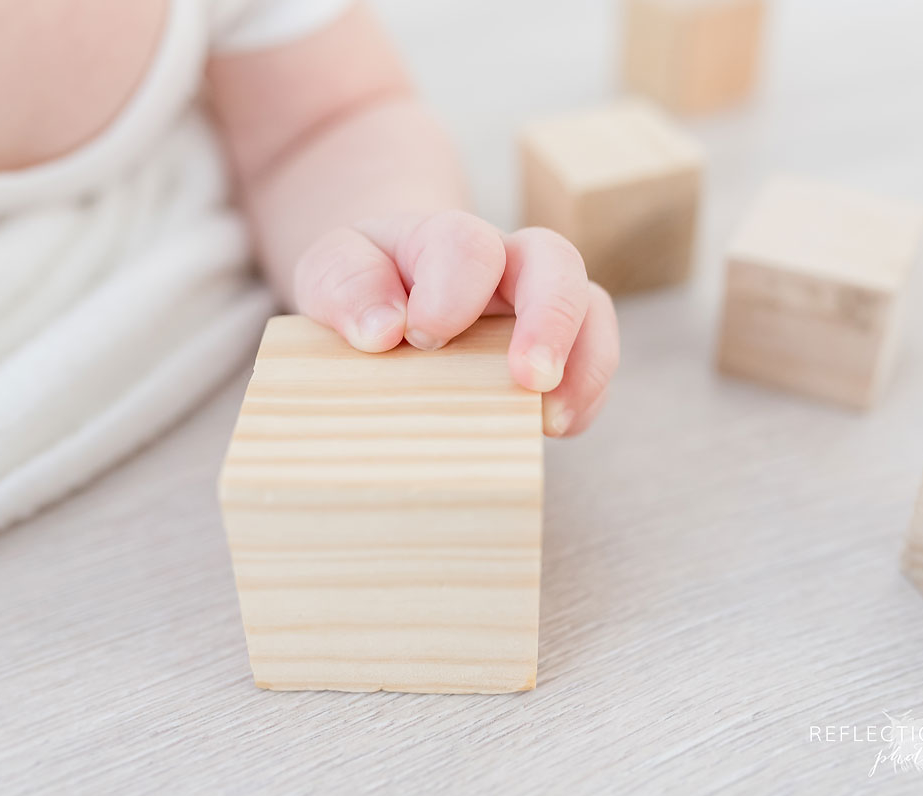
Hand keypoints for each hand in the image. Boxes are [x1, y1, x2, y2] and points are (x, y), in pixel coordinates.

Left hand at [291, 210, 618, 436]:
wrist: (389, 295)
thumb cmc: (364, 285)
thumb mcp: (330, 270)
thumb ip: (344, 282)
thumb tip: (384, 330)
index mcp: (447, 239)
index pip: (468, 244)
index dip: (452, 291)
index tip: (420, 337)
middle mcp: (507, 263)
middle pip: (555, 260)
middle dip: (550, 318)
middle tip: (529, 377)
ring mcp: (540, 305)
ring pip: (591, 309)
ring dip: (584, 364)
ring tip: (553, 419)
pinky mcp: (558, 352)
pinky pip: (592, 365)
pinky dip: (586, 397)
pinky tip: (555, 429)